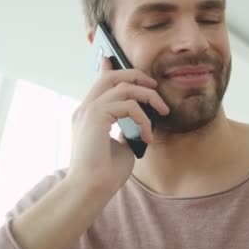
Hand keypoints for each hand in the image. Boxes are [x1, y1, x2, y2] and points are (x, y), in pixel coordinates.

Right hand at [67, 56, 168, 191]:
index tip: (117, 58)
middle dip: (136, 76)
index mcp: (89, 115)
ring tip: (162, 111)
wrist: (90, 190)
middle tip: (154, 87)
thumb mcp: (121, 147)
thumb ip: (127, 130)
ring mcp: (89, 111)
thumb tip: (139, 122)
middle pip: (111, 76)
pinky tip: (147, 136)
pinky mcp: (95, 117)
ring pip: (122, 86)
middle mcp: (86, 109)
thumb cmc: (105, 175)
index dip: (111, 68)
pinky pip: (127, 105)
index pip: (100, 82)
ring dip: (147, 96)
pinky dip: (143, 118)